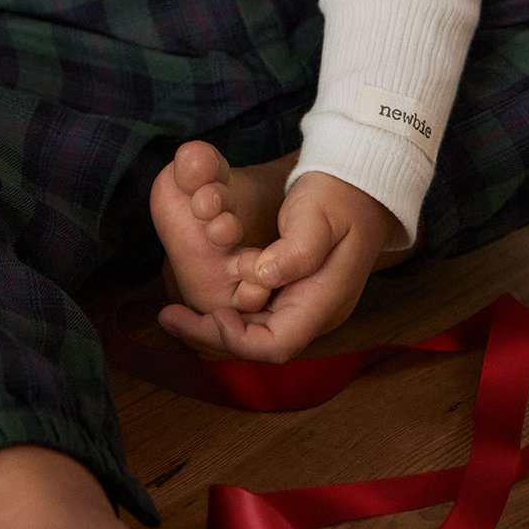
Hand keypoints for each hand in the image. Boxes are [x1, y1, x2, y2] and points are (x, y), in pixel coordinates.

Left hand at [157, 172, 399, 363]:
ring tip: (174, 314)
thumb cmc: (339, 194)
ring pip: (254, 335)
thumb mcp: (318, 214)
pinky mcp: (293, 291)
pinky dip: (226, 312)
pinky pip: (255, 315)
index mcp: (324, 300)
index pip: (277, 344)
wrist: (360, 182)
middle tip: (169, 317)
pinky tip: (200, 300)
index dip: (237, 339)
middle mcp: (313, 311)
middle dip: (213, 338)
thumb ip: (296, 249)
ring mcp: (304, 303)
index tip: (208, 315)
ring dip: (214, 328)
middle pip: (259, 347)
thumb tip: (264, 275)